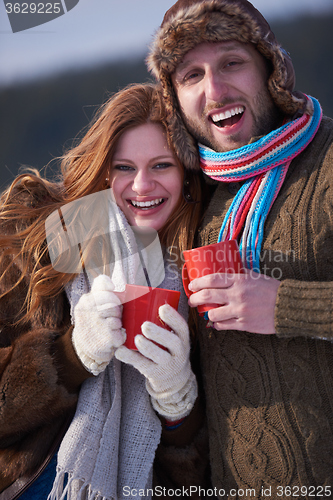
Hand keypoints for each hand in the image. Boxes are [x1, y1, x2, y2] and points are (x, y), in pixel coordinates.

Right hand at [72, 274, 125, 374]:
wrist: (83, 348)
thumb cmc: (93, 321)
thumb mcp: (92, 302)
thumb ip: (101, 288)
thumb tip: (111, 284)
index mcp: (86, 300)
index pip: (106, 290)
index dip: (113, 298)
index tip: (113, 304)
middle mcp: (88, 311)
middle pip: (114, 306)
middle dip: (117, 313)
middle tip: (111, 319)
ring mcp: (97, 325)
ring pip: (117, 320)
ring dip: (117, 326)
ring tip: (109, 330)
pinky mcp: (105, 339)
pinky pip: (121, 334)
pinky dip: (120, 337)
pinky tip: (111, 339)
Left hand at [115, 303, 196, 419]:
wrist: (173, 377)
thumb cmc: (167, 347)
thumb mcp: (173, 336)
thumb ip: (162, 322)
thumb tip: (138, 297)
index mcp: (183, 338)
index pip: (182, 327)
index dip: (173, 317)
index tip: (162, 308)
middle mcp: (179, 352)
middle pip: (173, 342)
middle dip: (159, 333)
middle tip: (145, 325)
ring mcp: (168, 364)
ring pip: (159, 356)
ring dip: (147, 347)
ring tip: (137, 338)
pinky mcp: (155, 373)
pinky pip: (143, 366)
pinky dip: (130, 358)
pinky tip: (119, 351)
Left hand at [188, 270, 279, 333]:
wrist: (288, 306)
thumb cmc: (272, 289)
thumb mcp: (256, 276)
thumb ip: (241, 273)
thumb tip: (229, 265)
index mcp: (240, 280)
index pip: (212, 279)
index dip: (198, 282)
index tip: (192, 285)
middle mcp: (237, 295)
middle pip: (207, 296)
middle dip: (194, 299)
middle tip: (192, 300)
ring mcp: (240, 311)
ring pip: (213, 314)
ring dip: (206, 314)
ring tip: (205, 313)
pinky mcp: (244, 324)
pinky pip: (224, 326)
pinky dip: (217, 324)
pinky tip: (216, 323)